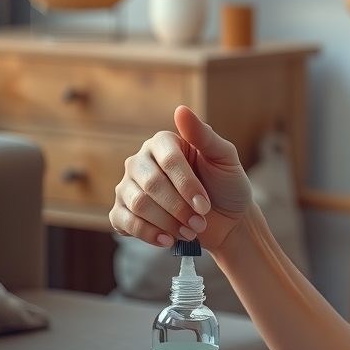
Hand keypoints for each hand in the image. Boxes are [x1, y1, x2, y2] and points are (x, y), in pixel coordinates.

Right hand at [111, 105, 252, 251]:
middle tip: (200, 222)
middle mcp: (140, 161)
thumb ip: (204, 135)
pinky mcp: (122, 211)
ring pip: (138, 205)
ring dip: (168, 223)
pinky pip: (124, 222)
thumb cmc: (226, 185)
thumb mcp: (225, 158)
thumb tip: (180, 109)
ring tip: (190, 231)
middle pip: (151, 185)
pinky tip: (168, 241)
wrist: (227, 220)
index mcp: (163, 143)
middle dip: (179, 208)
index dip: (187, 185)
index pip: (168, 161)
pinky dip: (148, 234)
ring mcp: (128, 186)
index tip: (204, 205)